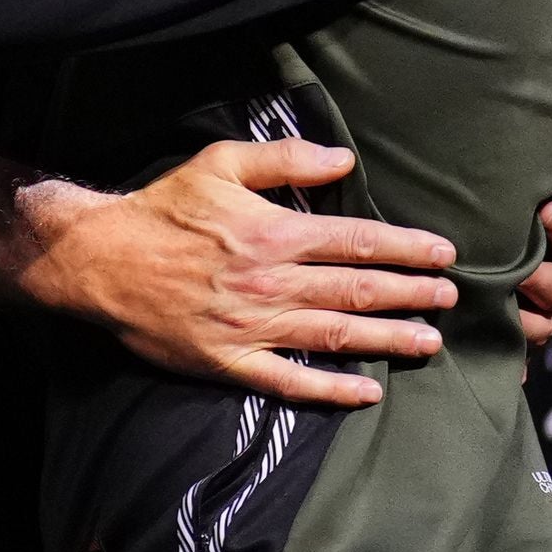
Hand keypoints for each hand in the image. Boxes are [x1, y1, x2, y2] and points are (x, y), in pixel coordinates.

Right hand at [26, 137, 457, 407]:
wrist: (102, 260)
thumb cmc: (162, 209)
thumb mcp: (217, 163)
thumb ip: (283, 159)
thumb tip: (343, 161)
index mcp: (272, 233)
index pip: (355, 241)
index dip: (404, 248)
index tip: (442, 253)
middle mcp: (272, 281)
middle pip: (357, 289)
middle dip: (410, 293)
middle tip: (449, 298)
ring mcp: (254, 326)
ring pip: (336, 334)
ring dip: (388, 338)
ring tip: (429, 341)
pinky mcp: (231, 360)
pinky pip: (290, 380)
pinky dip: (331, 388)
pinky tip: (366, 392)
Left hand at [518, 124, 551, 348]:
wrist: (506, 273)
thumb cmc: (532, 224)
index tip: (545, 210)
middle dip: (542, 274)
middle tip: (518, 264)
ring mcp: (545, 317)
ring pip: (541, 321)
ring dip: (521, 310)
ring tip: (496, 295)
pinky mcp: (522, 340)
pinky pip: (517, 346)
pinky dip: (506, 339)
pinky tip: (479, 328)